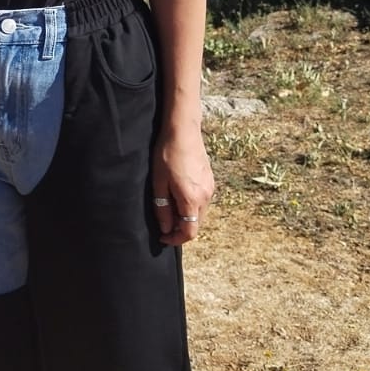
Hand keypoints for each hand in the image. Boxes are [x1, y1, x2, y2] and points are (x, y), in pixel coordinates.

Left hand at [151, 121, 214, 246]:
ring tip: (169, 206)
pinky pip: (202, 201)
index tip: (162, 237)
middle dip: (180, 229)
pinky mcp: (210, 180)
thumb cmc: (167, 154)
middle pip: (196, 225)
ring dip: (186, 217)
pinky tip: (178, 194)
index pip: (189, 232)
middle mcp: (205, 197)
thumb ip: (163, 209)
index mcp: (192, 200)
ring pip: (199, 213)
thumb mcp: (159, 183)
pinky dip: (191, 205)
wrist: (183, 131)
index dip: (175, 240)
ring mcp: (210, 188)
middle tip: (163, 222)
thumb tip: (166, 229)